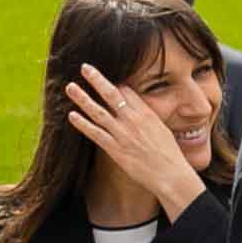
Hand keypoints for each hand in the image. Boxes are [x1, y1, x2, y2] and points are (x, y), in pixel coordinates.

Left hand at [54, 66, 200, 213]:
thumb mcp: (162, 128)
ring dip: (83, 99)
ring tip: (70, 87)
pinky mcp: (115, 149)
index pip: (127, 91)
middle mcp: (133, 120)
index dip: (114, 83)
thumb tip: (138, 109)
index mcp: (147, 113)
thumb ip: (147, 117)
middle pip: (112, 95)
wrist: (170, 174)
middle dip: (97, 80)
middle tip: (85, 68)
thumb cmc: (169, 154)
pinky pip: (95, 134)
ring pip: (98, 112)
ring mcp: (122, 134)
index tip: (103, 78)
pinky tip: (72, 115)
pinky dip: (83, 124)